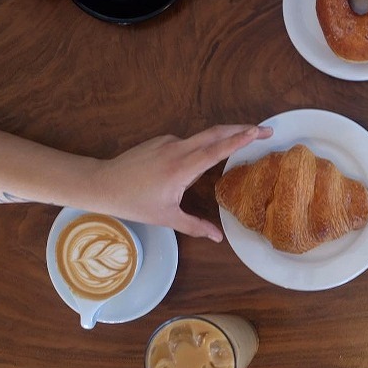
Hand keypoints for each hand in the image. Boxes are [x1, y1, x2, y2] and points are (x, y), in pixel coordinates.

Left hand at [93, 125, 272, 240]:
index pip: (217, 150)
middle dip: (242, 129)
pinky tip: (198, 162)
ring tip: (242, 142)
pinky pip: (187, 142)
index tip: (259, 131)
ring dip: (224, 137)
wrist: (102, 184)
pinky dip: (201, 147)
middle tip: (266, 130)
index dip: (240, 139)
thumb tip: (219, 238)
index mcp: (182, 168)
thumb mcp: (166, 218)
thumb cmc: (134, 203)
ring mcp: (168, 141)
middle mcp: (177, 149)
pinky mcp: (161, 140)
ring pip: (203, 136)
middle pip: (216, 133)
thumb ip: (195, 226)